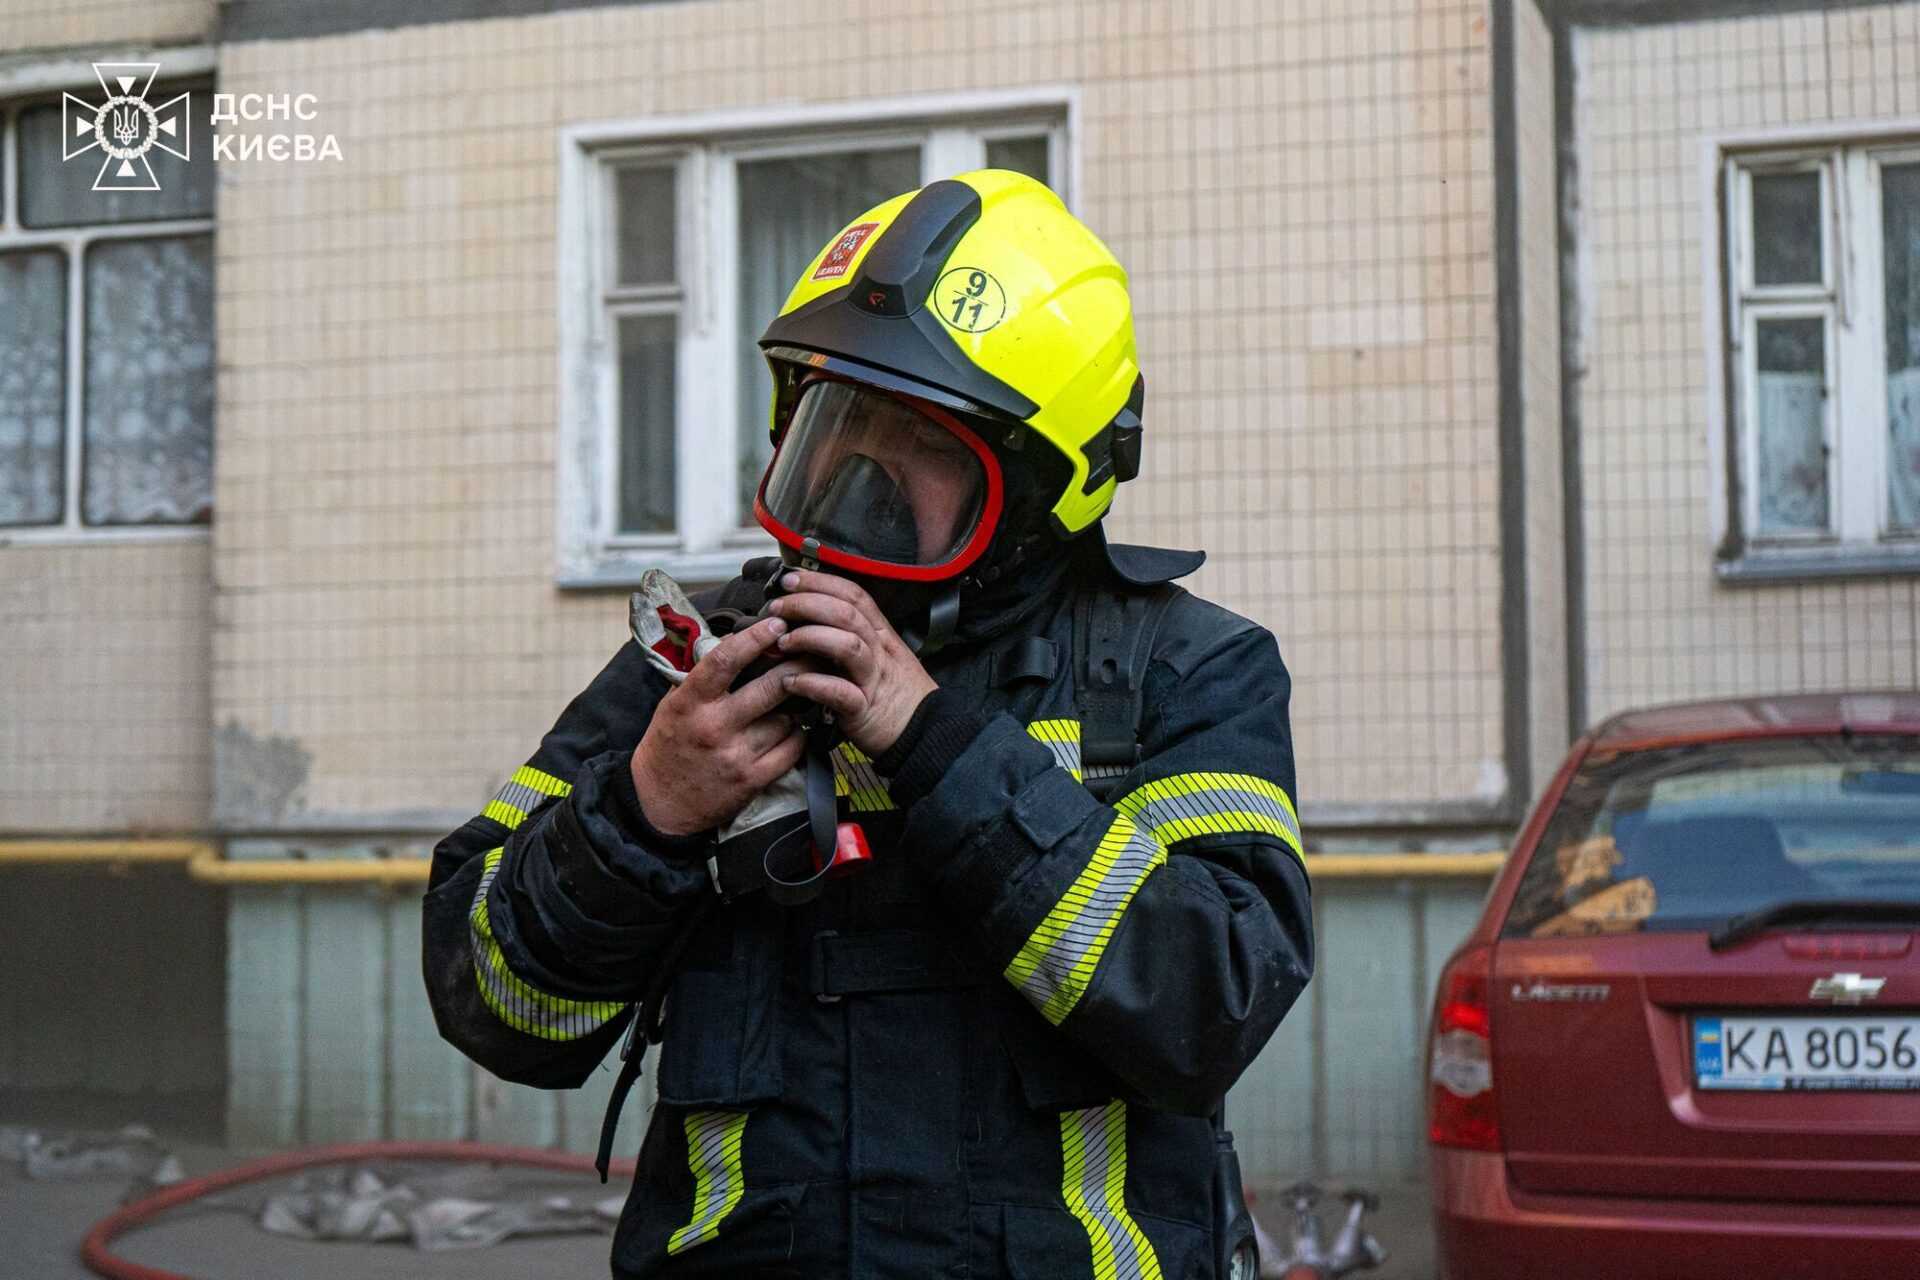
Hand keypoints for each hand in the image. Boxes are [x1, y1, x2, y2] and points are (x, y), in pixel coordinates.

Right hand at [629, 616, 811, 835]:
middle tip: (810, 653)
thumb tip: (737, 641)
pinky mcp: (752, 780)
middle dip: (796, 666)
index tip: (777, 622)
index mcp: (690, 702)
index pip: (725, 660)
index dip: (755, 638)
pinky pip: (792, 748)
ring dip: (795, 706)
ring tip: (793, 699)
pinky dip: (797, 736)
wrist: (659, 802)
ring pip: (786, 718)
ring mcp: (735, 755)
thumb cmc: (670, 745)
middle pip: (770, 687)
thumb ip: (703, 676)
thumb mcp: (674, 704)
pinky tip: (791, 730)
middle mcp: (714, 727)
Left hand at [764, 570, 937, 757]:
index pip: (853, 594)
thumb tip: (812, 620)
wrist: (925, 732)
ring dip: (810, 637)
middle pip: (846, 613)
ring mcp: (873, 679)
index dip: (821, 582)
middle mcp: (878, 651)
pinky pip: (839, 692)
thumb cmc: (897, 696)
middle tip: (778, 607)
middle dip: (807, 603)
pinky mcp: (864, 709)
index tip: (791, 579)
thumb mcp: (880, 656)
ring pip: (847, 645)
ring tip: (783, 642)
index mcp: (881, 635)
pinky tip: (792, 681)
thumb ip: (852, 636)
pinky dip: (813, 683)